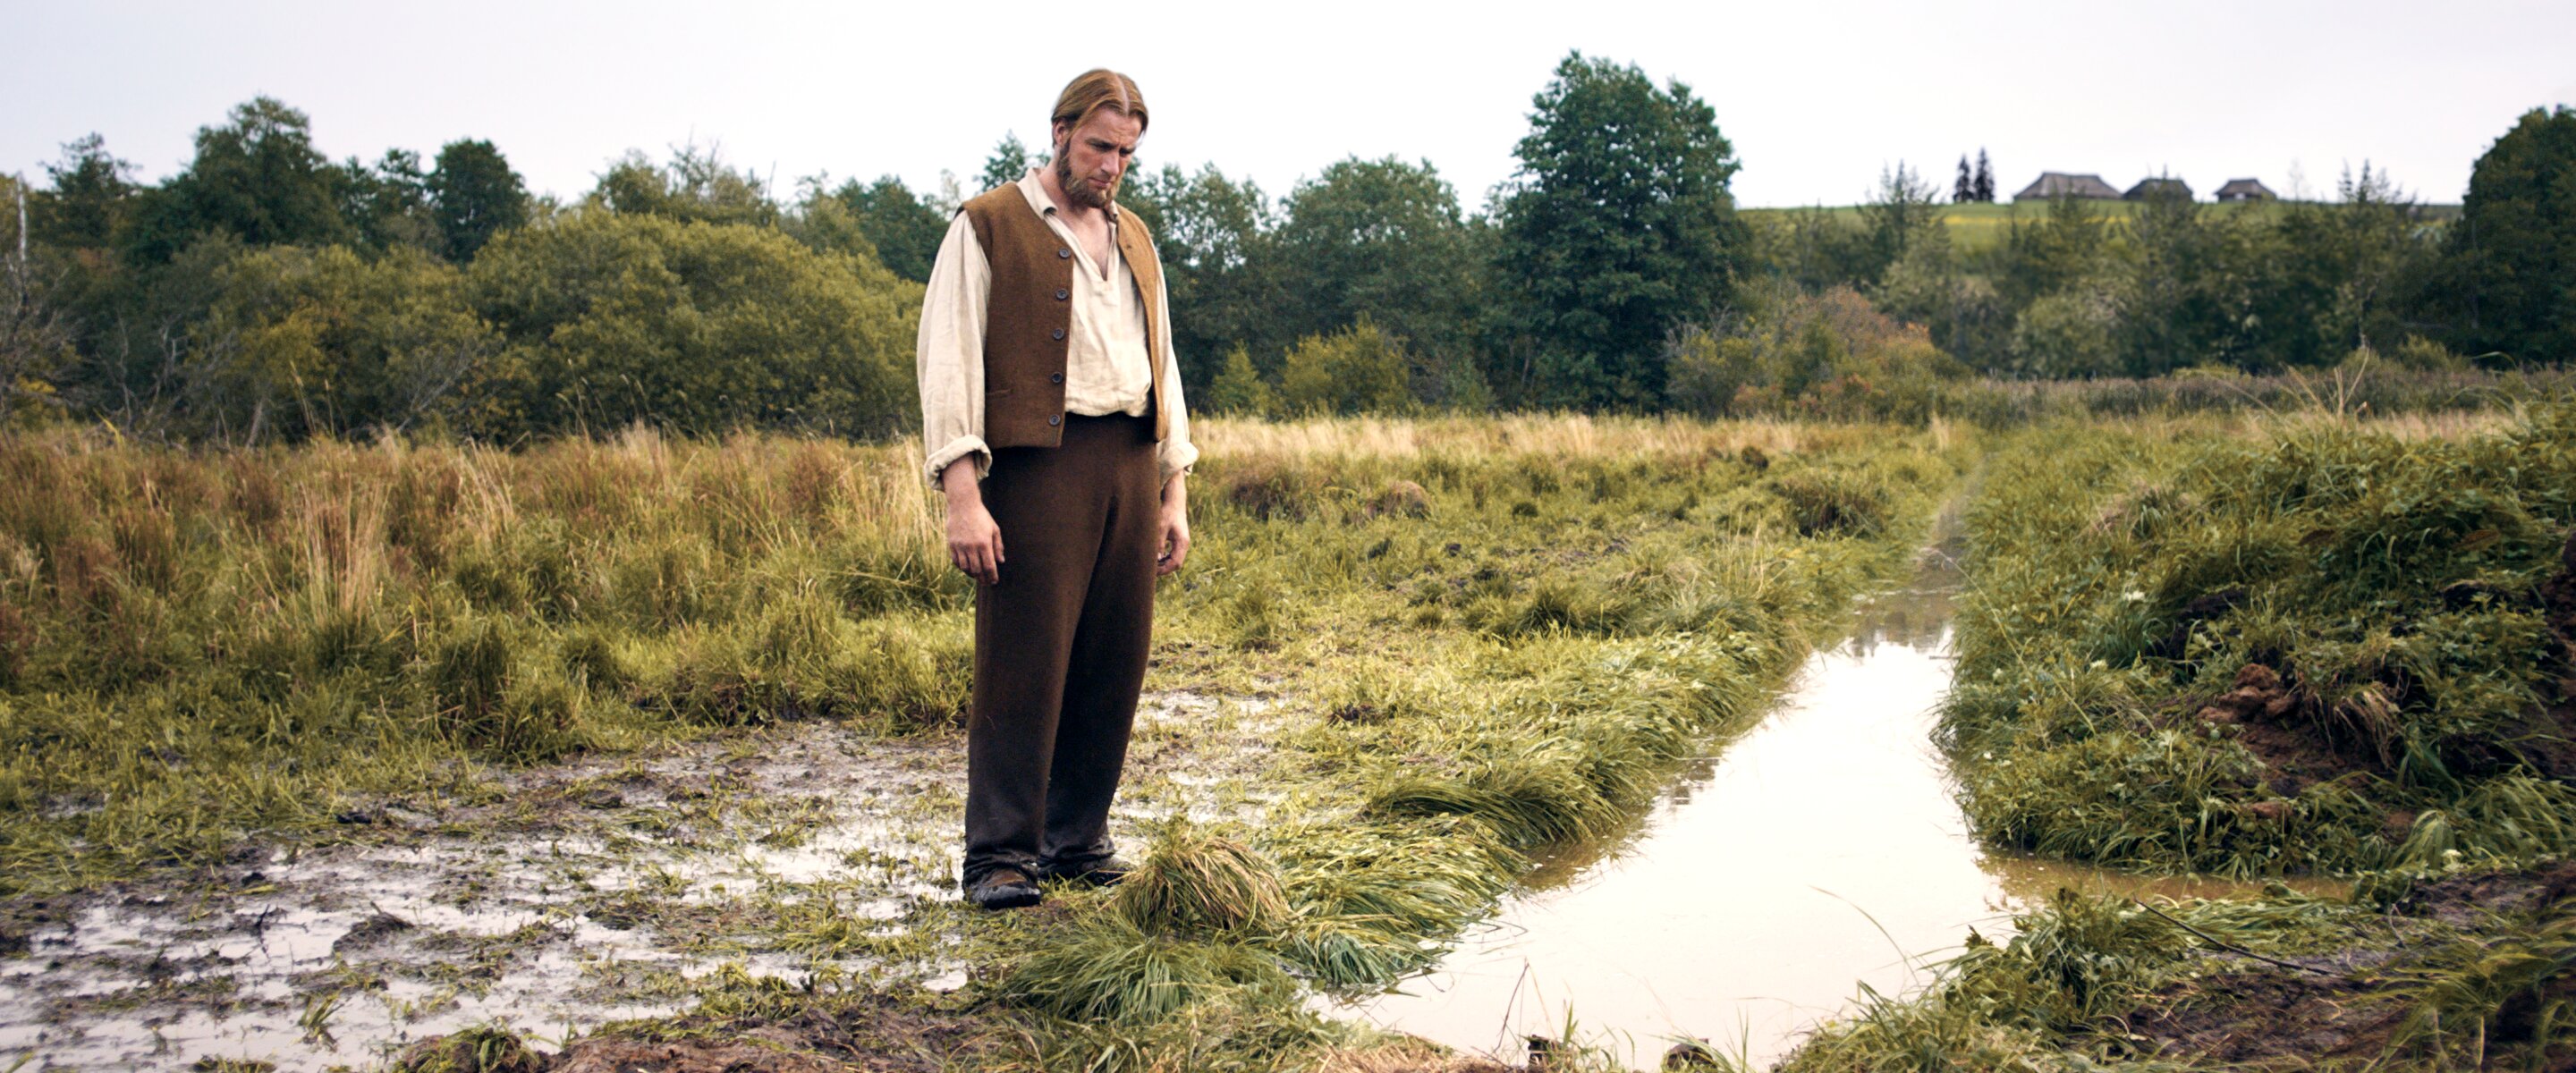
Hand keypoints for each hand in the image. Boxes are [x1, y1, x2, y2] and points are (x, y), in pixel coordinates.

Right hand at [941, 460, 1002, 584]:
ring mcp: (960, 546)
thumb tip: (1000, 561)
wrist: (963, 505)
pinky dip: (962, 568)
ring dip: (972, 575)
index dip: (992, 576)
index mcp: (984, 543)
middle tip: (986, 582)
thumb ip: (998, 546)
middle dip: (983, 579)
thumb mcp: (994, 529)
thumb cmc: (981, 516)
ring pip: (966, 568)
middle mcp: (972, 546)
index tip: (994, 581)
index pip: (989, 566)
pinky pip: (956, 561)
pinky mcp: (951, 544)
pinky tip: (967, 568)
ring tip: (977, 576)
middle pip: (977, 570)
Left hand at [1156, 473, 1189, 576]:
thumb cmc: (1167, 512)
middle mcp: (1184, 544)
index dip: (1165, 570)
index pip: (1176, 563)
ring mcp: (1181, 542)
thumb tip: (1154, 559)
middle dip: (1163, 568)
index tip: (1153, 571)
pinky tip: (1155, 556)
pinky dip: (1164, 557)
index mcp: (1182, 542)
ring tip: (1151, 564)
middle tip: (1150, 570)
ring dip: (1163, 563)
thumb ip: (1158, 543)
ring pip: (1174, 559)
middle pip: (1176, 563)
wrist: (1174, 500)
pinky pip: (1172, 553)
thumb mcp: (1160, 527)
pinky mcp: (1177, 539)